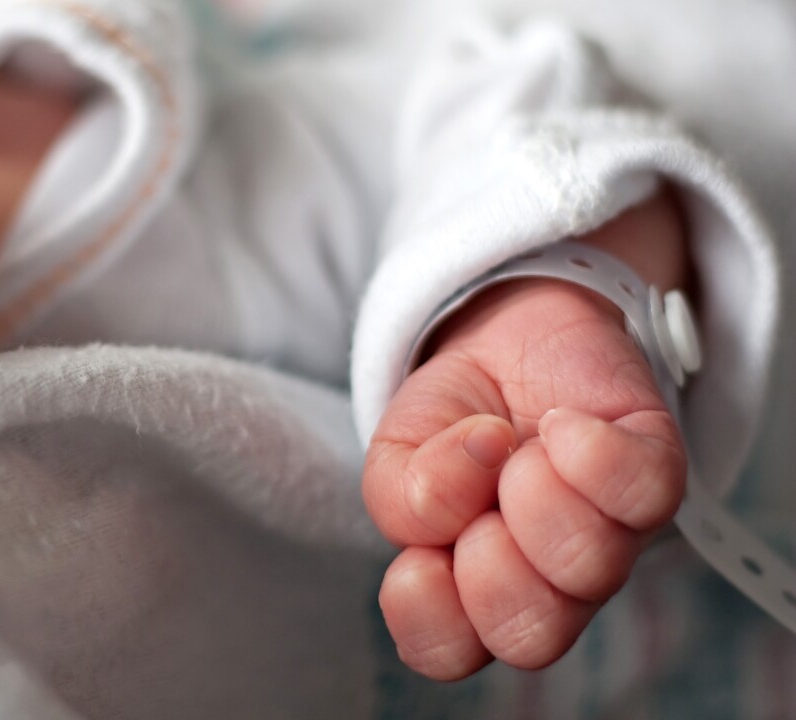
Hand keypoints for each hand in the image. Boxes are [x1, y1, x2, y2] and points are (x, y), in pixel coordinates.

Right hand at [364, 190, 689, 679]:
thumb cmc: (452, 418)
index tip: (419, 550)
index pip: (448, 651)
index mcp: (469, 592)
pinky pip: (644, 492)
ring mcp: (609, 537)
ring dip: (532, 492)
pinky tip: (563, 423)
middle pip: (531, 634)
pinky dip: (590, 449)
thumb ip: (401, 495)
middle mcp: (547, 583)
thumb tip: (468, 475)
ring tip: (515, 446)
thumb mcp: (395, 451)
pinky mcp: (655, 475)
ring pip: (589, 566)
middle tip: (480, 499)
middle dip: (488, 561)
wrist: (506, 338)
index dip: (428, 609)